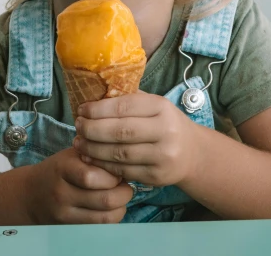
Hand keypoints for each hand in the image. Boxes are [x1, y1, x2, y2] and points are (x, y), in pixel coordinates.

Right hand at [25, 147, 132, 223]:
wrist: (31, 194)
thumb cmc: (59, 169)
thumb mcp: (72, 154)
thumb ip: (96, 156)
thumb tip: (125, 164)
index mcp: (63, 168)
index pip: (93, 176)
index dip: (114, 174)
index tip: (119, 171)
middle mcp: (62, 192)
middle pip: (105, 199)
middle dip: (124, 193)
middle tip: (126, 186)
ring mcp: (64, 214)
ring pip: (106, 217)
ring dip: (121, 208)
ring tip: (120, 198)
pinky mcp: (69, 227)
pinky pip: (100, 227)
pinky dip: (111, 218)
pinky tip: (110, 208)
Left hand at [73, 92, 201, 187]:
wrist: (193, 154)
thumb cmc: (166, 124)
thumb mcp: (155, 106)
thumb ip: (130, 100)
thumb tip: (95, 93)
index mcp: (162, 107)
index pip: (124, 106)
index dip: (98, 109)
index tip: (81, 110)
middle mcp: (165, 131)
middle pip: (120, 131)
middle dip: (92, 129)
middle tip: (77, 126)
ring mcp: (163, 156)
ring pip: (119, 153)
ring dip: (93, 148)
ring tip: (79, 143)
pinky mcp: (157, 176)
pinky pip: (124, 170)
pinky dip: (103, 164)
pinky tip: (91, 157)